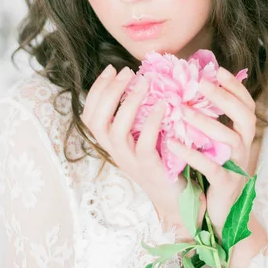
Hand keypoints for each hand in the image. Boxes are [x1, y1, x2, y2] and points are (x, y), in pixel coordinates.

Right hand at [82, 65, 205, 240]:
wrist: (176, 198)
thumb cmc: (163, 162)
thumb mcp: (144, 136)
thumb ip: (139, 115)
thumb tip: (143, 81)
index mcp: (111, 143)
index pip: (90, 115)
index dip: (97, 90)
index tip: (111, 69)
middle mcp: (115, 152)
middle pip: (97, 120)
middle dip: (109, 92)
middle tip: (126, 72)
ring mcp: (129, 162)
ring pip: (116, 130)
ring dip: (128, 102)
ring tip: (143, 82)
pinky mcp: (149, 169)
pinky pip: (144, 143)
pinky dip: (151, 121)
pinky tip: (162, 105)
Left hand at [167, 65, 256, 240]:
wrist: (219, 213)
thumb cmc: (212, 170)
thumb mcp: (213, 142)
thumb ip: (207, 118)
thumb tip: (189, 87)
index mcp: (242, 133)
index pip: (246, 104)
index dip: (235, 86)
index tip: (217, 70)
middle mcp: (245, 146)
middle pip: (245, 116)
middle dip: (224, 98)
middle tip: (201, 84)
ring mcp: (238, 165)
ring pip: (230, 139)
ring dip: (206, 123)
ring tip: (182, 111)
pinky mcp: (226, 184)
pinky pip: (211, 167)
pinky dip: (192, 154)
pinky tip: (172, 143)